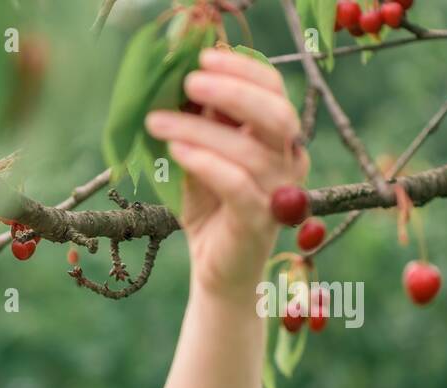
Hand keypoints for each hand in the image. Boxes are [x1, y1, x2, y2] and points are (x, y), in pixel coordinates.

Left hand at [144, 46, 309, 301]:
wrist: (217, 270)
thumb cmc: (209, 210)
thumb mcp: (200, 159)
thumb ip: (200, 125)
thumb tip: (179, 81)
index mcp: (280, 138)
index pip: (274, 90)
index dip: (243, 69)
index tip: (202, 58)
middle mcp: (289, 160)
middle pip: (275, 113)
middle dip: (230, 91)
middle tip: (187, 82)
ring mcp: (278, 192)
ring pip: (249, 149)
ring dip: (199, 130)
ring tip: (157, 121)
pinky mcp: (260, 221)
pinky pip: (238, 184)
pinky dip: (205, 162)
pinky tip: (176, 151)